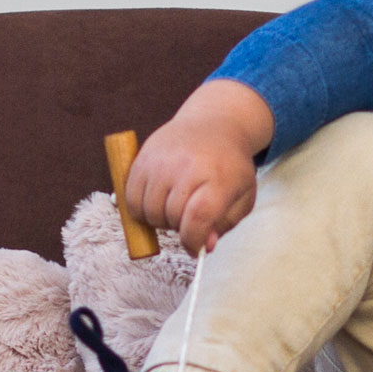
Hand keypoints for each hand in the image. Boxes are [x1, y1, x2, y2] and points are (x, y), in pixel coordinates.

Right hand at [128, 79, 274, 255]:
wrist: (212, 124)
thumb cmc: (229, 166)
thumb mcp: (241, 196)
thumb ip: (225, 224)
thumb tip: (204, 247)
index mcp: (219, 177)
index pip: (198, 218)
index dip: (193, 240)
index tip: (194, 247)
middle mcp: (188, 166)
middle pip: (172, 217)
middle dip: (180, 227)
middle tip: (189, 217)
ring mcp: (162, 160)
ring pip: (149, 211)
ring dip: (159, 219)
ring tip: (173, 207)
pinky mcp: (142, 158)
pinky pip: (130, 199)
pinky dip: (141, 209)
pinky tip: (157, 200)